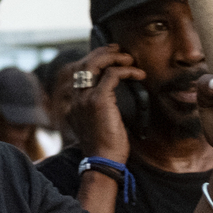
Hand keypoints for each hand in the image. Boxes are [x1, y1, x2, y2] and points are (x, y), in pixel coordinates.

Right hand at [60, 47, 144, 164]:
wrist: (103, 162)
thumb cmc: (107, 148)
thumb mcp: (100, 126)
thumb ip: (102, 110)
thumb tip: (117, 98)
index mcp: (74, 105)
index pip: (79, 73)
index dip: (95, 61)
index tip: (111, 57)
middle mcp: (75, 99)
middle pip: (84, 63)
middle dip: (102, 53)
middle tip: (119, 50)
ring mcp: (84, 99)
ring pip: (94, 64)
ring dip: (113, 57)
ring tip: (129, 59)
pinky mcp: (97, 101)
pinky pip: (112, 75)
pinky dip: (126, 71)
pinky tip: (138, 74)